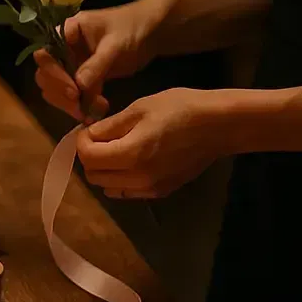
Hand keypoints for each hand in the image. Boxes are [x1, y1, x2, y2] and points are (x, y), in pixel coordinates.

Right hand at [32, 0, 164, 121]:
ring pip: (58, 88)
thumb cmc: (132, 28)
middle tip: (77, 103)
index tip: (73, 89)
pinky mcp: (86, 78)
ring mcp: (74, 64)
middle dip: (59, 92)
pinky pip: (77, 95)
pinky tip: (95, 113)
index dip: (53, 73)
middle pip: (46, 75)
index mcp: (66, 33)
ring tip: (88, 112)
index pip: (45, 55)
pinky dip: (82, 106)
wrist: (153, 32)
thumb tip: (78, 86)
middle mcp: (64, 49)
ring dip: (68, 103)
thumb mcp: (114, 45)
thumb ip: (96, 64)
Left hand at [75, 89, 228, 198]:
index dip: (82, 142)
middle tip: (100, 138)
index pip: (88, 157)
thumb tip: (88, 135)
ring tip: (115, 149)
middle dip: (90, 157)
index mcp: (131, 155)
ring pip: (109, 188)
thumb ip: (109, 126)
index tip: (89, 129)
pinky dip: (120, 180)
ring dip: (104, 171)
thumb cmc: (179, 109)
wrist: (219, 125)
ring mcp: (151, 189)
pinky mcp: (162, 192)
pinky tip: (131, 161)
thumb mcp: (139, 109)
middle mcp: (139, 179)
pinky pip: (128, 192)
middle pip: (94, 177)